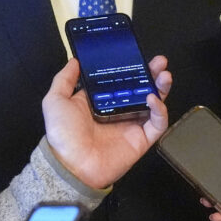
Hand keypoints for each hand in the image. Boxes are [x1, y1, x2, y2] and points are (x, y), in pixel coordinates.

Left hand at [42, 55, 171, 188]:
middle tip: (160, 61)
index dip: (131, 67)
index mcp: (101, 101)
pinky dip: (160, 110)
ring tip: (164, 75)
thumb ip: (65, 79)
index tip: (137, 54)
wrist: (69, 165)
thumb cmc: (62, 134)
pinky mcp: (141, 140)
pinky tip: (153, 98)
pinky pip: (157, 123)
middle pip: (142, 89)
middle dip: (153, 74)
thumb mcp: (55, 100)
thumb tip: (75, 60)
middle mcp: (118, 111)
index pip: (121, 80)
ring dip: (161, 88)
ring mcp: (131, 125)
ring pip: (154, 104)